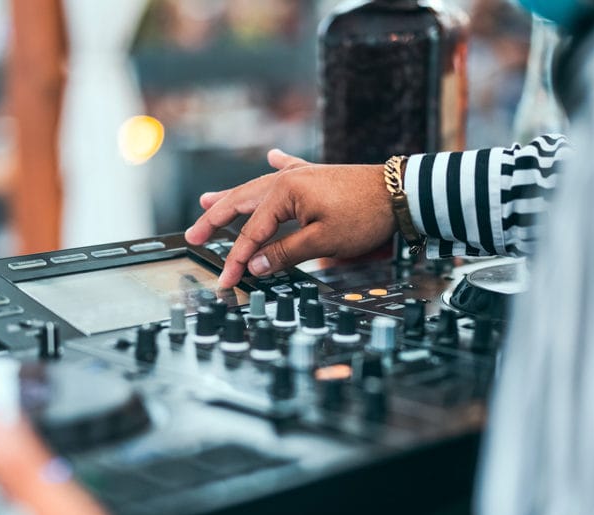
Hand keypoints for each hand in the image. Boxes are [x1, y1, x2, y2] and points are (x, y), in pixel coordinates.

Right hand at [185, 149, 395, 288]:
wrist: (400, 193)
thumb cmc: (365, 215)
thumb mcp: (323, 241)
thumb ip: (286, 253)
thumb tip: (256, 265)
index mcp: (284, 192)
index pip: (251, 232)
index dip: (237, 259)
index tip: (225, 280)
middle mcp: (286, 179)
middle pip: (241, 203)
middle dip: (215, 220)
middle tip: (192, 236)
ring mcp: (301, 175)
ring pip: (257, 188)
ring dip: (232, 196)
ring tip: (207, 202)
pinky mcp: (317, 176)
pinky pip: (288, 169)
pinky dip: (277, 164)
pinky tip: (270, 154)